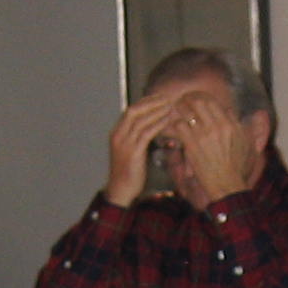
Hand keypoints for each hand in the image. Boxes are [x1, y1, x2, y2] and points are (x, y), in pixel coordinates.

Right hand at [101, 91, 178, 206]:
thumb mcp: (131, 150)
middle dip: (151, 102)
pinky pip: (146, 134)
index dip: (145, 102)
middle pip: (134, 111)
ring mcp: (124, 144)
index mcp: (116, 133)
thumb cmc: (128, 172)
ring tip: (170, 106)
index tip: (159, 97)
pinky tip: (167, 120)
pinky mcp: (133, 153)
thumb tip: (153, 127)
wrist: (120, 189)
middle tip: (166, 97)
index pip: (130, 110)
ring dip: (157, 111)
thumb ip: (138, 138)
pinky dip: (157, 125)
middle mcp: (118, 135)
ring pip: (141, 120)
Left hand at [169, 88, 254, 209]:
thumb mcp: (251, 146)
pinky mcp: (192, 145)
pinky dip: (173, 124)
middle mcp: (218, 126)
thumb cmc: (239, 168)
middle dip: (190, 99)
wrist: (227, 185)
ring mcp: (204, 135)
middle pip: (201, 101)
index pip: (215, 102)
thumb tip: (251, 114)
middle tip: (183, 101)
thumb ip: (250, 128)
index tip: (197, 99)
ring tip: (175, 110)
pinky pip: (178, 126)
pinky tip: (171, 126)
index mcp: (231, 125)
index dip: (204, 99)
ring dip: (180, 109)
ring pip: (187, 111)